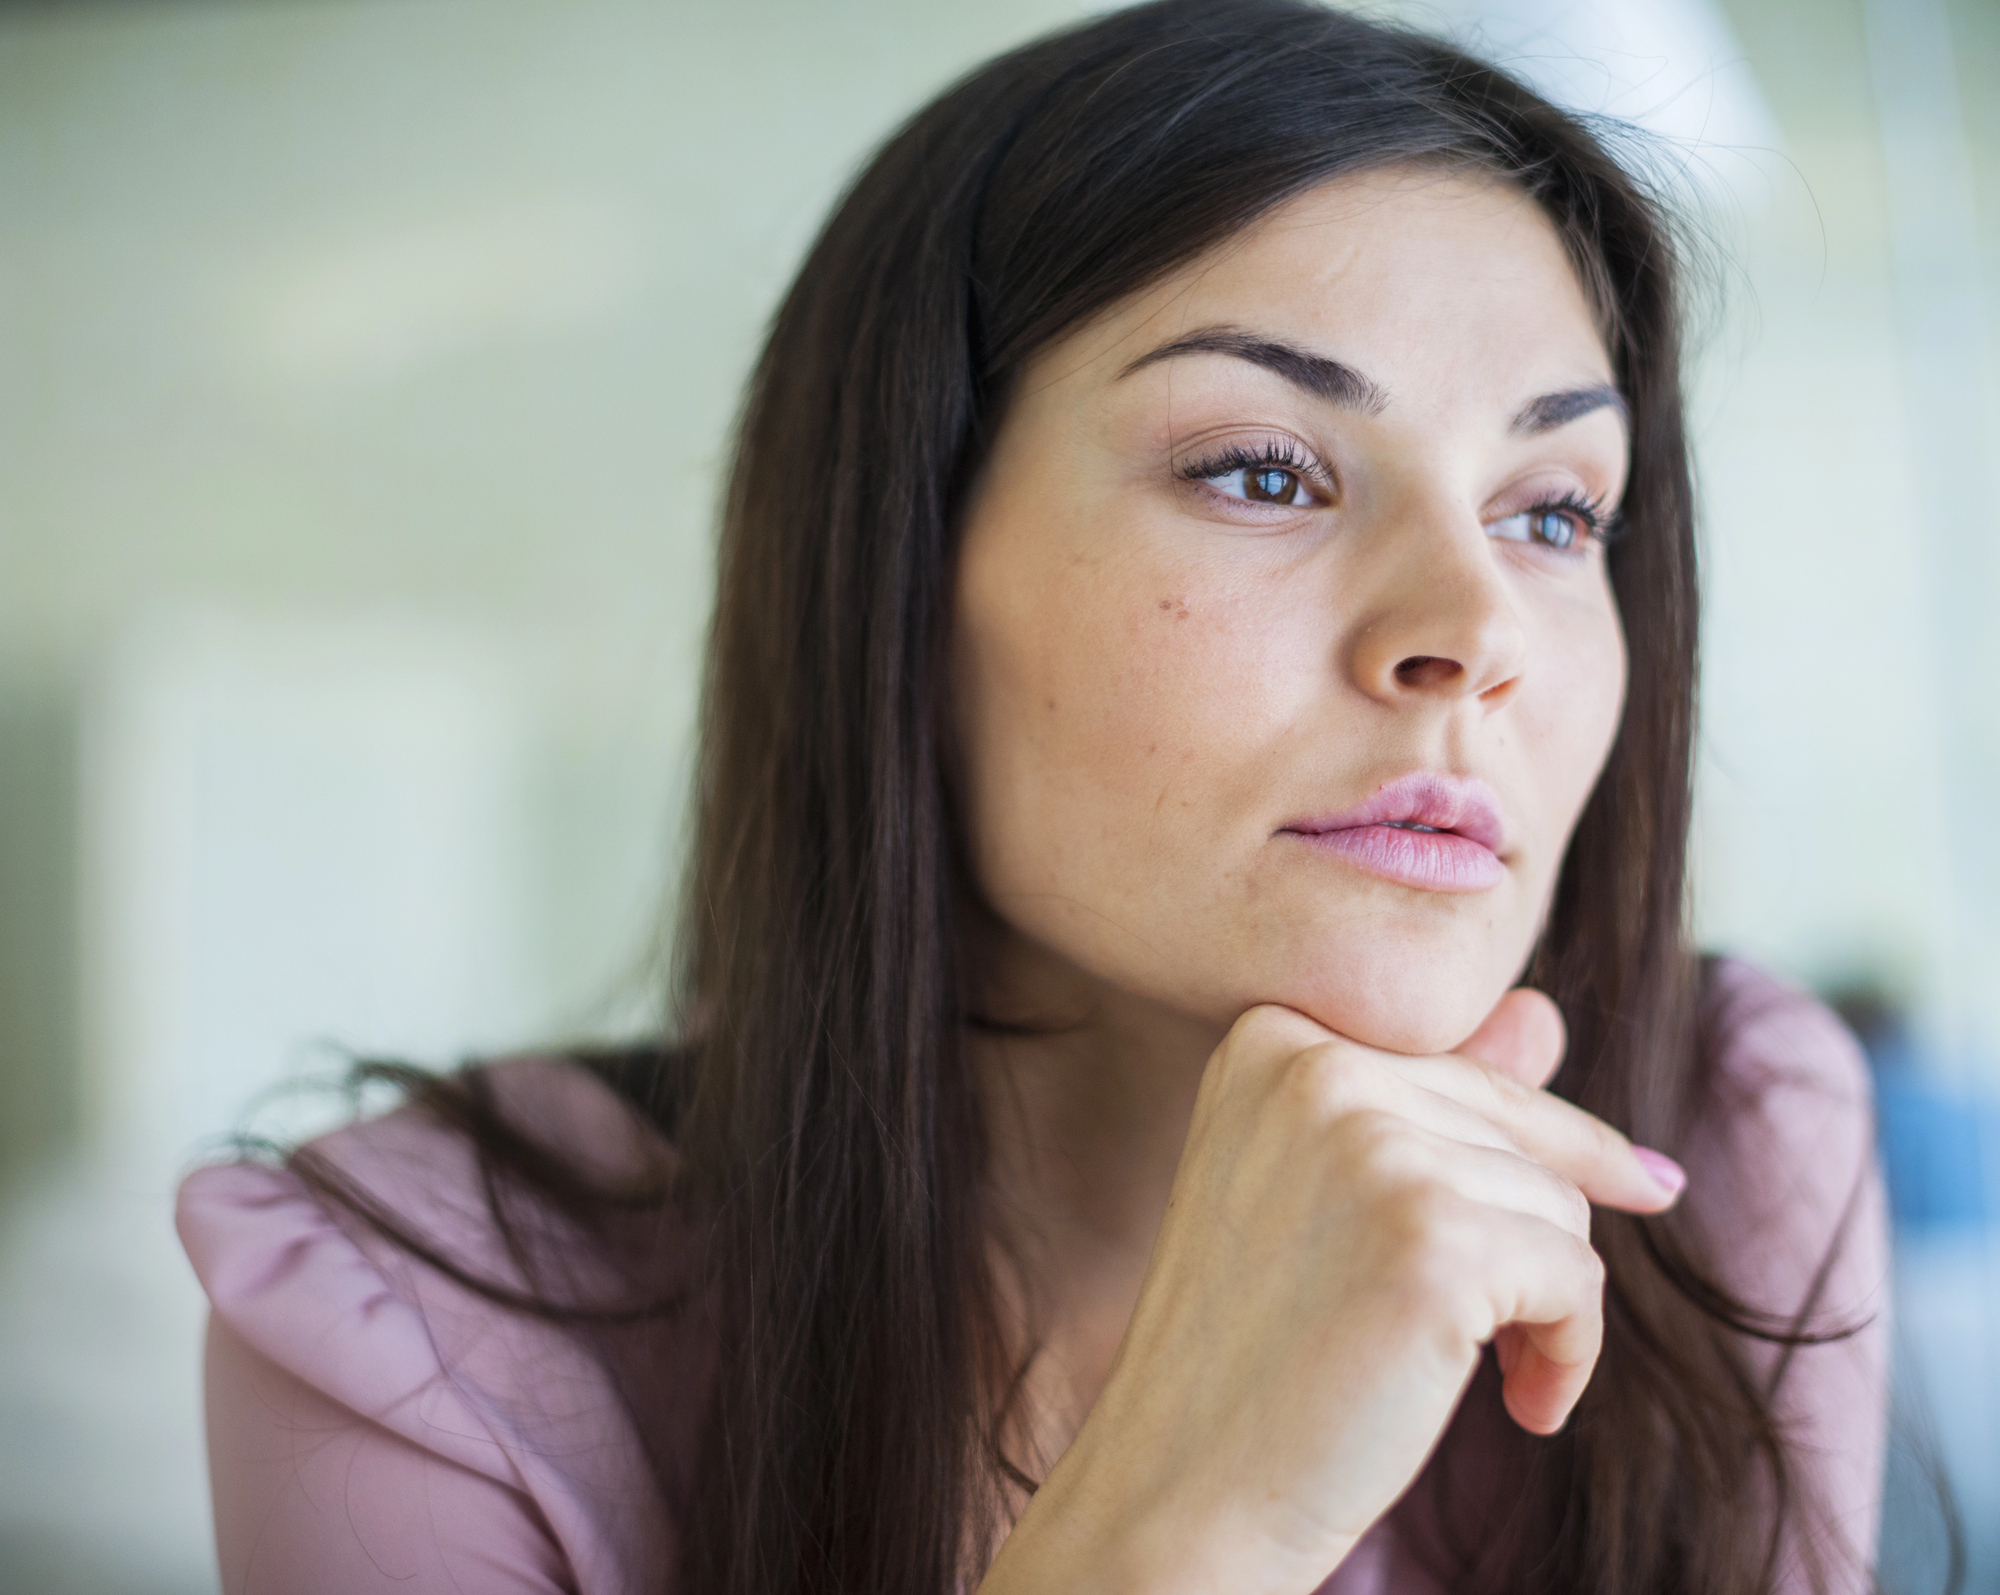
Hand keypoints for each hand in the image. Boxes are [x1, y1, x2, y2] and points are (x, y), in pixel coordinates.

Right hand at [979, 990, 1684, 1594]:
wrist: (1183, 1486)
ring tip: (1471, 1369)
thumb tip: (1548, 1010)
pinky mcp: (1434, 1240)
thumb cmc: (1252, 1346)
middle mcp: (1314, 1067)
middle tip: (1482, 1333)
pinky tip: (1519, 1407)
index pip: (1463, 1073)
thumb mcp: (1322, 1190)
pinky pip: (1577, 1280)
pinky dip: (1570, 1354)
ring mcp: (1372, 1149)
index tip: (1589, 1207)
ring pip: (1557, 1204)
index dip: (1524, 1159)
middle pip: (1517, 1134)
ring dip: (1541, 1303)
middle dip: (1525, 1238)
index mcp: (1271, 1038)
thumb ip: (1425, 1096)